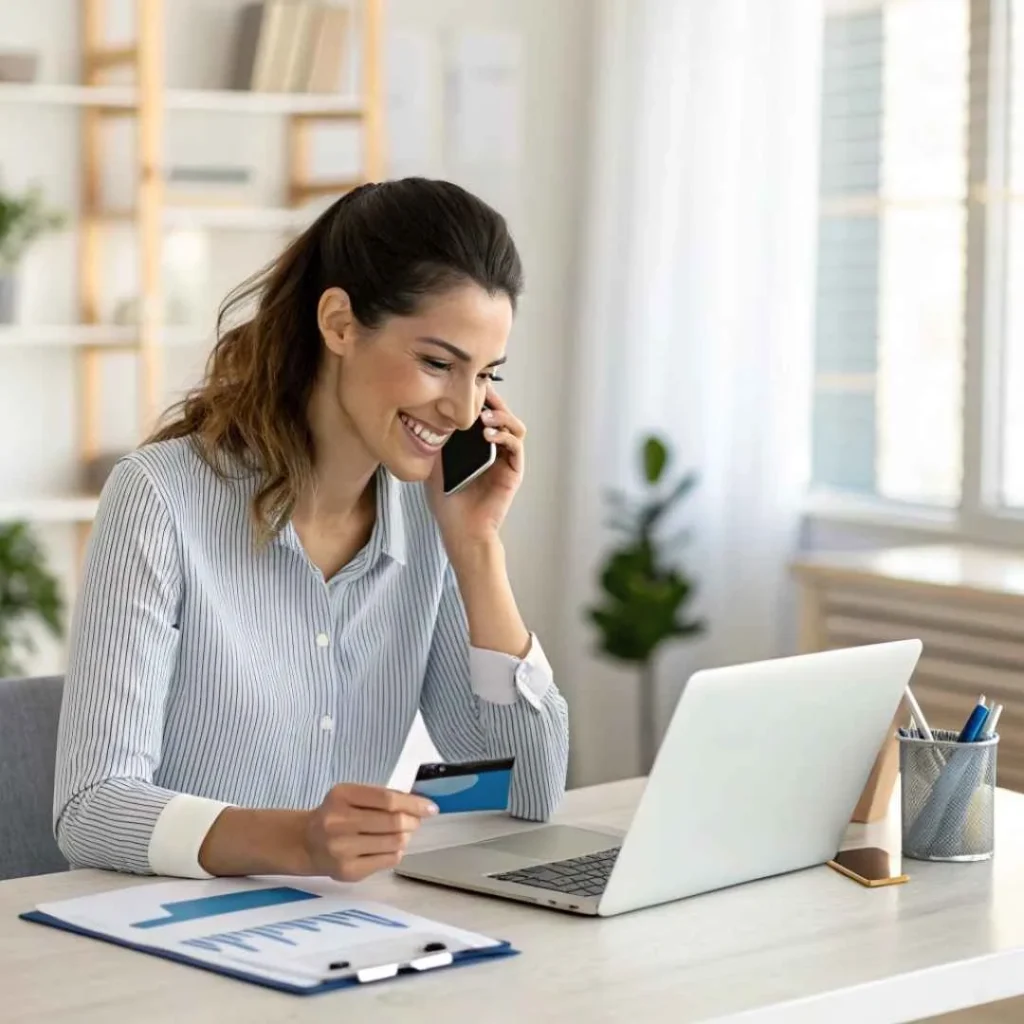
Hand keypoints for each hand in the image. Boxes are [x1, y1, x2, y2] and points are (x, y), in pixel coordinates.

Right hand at [302, 784, 437, 881]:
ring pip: (393, 843)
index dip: (414, 803)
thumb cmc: (336, 814)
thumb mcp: (351, 795)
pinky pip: (388, 860)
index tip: (430, 807)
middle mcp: (338, 823)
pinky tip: (389, 847)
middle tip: (416, 821)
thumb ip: (379, 797)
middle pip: (393, 823)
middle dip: (413, 821)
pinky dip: (396, 852)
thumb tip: (418, 804)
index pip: (387, 799)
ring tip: (403, 833)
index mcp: (341, 796)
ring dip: (406, 837)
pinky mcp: (348, 872)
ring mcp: (342, 850)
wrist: (306, 842)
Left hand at [428, 387, 524, 550]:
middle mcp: (497, 450)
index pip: (486, 414)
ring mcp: (507, 460)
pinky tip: (489, 435)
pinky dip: (505, 436)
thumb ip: (437, 441)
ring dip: (502, 416)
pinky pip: (516, 447)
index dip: (481, 398)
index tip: (468, 385)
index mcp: (480, 446)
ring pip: (515, 427)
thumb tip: (426, 415)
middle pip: (504, 415)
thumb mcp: (436, 463)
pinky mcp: (514, 472)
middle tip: (481, 390)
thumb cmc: (448, 502)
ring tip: (484, 416)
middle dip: (494, 400)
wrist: (460, 529)